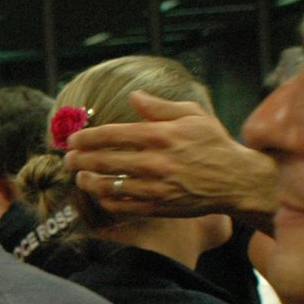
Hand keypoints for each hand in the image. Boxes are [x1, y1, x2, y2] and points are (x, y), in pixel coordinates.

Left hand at [64, 91, 276, 226]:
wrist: (236, 180)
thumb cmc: (213, 143)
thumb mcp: (193, 116)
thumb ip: (159, 107)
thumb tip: (133, 96)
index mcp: (161, 135)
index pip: (111, 135)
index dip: (86, 138)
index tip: (72, 140)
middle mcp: (155, 161)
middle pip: (103, 161)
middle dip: (78, 160)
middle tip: (67, 159)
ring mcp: (155, 187)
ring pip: (108, 186)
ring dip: (87, 181)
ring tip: (80, 176)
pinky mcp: (158, 206)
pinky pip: (121, 205)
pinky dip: (104, 199)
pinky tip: (99, 193)